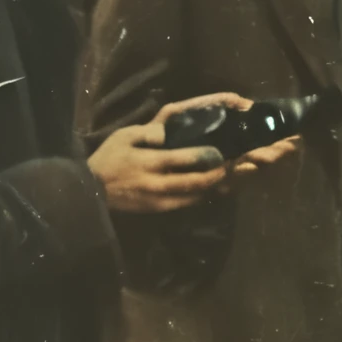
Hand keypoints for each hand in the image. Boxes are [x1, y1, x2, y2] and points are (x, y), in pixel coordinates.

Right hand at [87, 94, 293, 213]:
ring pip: (201, 194)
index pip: (187, 160)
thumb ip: (146, 133)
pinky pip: (192, 202)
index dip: (211, 157)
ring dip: (224, 184)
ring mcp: (164, 200)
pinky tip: (225, 185)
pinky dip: (210, 193)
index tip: (230, 151)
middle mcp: (162, 185)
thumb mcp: (123, 137)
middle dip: (227, 174)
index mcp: (152, 163)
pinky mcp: (164, 209)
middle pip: (201, 181)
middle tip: (250, 164)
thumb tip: (164, 132)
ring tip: (247, 174)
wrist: (91, 193)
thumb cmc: (108, 158)